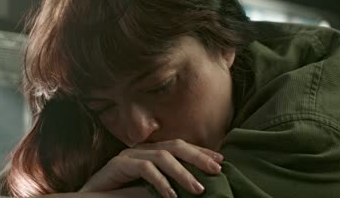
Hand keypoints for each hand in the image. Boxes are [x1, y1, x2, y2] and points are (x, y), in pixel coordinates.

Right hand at [80, 139, 223, 197]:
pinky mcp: (118, 164)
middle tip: (217, 170)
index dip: (201, 152)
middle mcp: (142, 149)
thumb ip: (168, 185)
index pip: (180, 148)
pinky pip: (144, 169)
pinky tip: (171, 195)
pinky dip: (160, 182)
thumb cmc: (121, 195)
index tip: (221, 161)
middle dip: (198, 157)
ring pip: (163, 157)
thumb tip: (196, 186)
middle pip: (175, 146)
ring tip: (198, 189)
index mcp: (151, 153)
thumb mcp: (149, 189)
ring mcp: (129, 155)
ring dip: (183, 173)